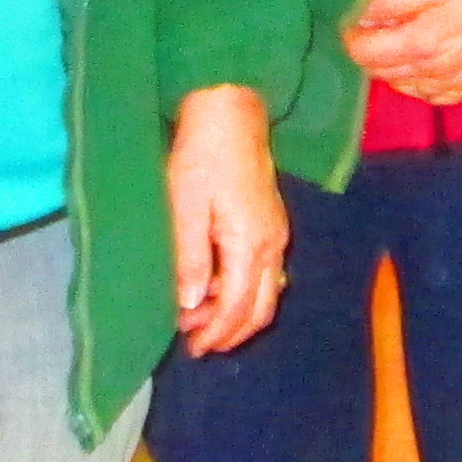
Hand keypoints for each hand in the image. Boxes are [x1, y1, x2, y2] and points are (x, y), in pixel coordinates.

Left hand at [167, 84, 287, 355]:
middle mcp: (272, 245)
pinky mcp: (272, 223)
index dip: (216, 334)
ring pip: (266, 293)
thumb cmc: (201, 157)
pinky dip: (243, 291)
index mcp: (250, 244)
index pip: (238, 307)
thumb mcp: (185, 207)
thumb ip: (190, 259)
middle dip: (231, 333)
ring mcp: (276, 235)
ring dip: (236, 313)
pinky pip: (265, 274)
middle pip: (260, 309)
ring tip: (200, 319)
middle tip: (197, 344)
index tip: (192, 349)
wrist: (231, 113)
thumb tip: (191, 305)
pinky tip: (215, 286)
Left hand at [341, 0, 461, 105]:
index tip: (349, 5)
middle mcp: (452, 32)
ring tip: (371, 55)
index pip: (384, 3)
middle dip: (362, 47)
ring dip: (382, 69)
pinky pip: (434, 93)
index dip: (360, 7)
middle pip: (389, 50)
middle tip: (352, 37)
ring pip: (407, 76)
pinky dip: (414, 88)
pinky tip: (406, 75)